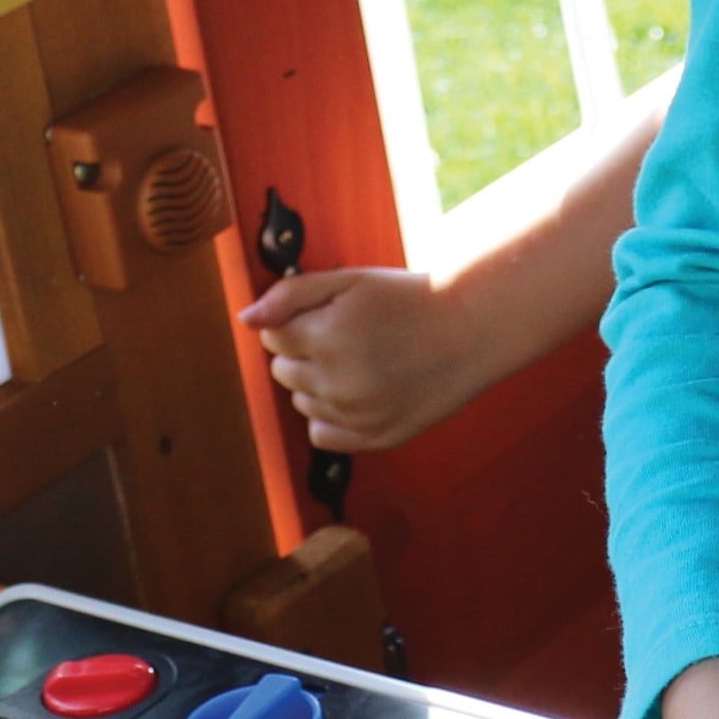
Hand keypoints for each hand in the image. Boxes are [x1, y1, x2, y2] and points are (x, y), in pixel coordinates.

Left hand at [239, 268, 476, 450]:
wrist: (472, 329)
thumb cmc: (411, 299)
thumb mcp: (350, 281)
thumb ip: (291, 294)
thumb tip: (245, 318)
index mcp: (327, 338)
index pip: (272, 338)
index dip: (297, 321)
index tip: (330, 315)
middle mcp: (339, 382)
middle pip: (282, 372)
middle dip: (304, 352)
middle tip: (348, 336)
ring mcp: (359, 415)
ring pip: (302, 403)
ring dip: (319, 383)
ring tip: (362, 361)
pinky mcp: (378, 437)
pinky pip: (323, 435)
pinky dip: (332, 416)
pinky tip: (360, 392)